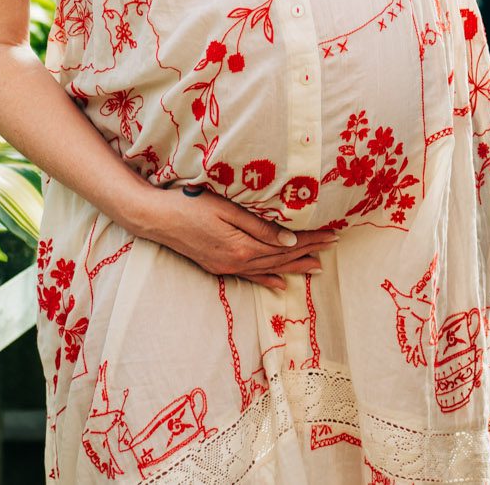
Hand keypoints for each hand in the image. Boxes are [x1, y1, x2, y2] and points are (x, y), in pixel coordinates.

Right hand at [132, 185, 335, 289]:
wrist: (156, 218)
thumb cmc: (191, 205)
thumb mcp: (227, 210)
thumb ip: (260, 227)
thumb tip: (290, 240)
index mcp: (243, 247)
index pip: (286, 244)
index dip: (310, 239)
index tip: (332, 235)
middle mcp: (237, 262)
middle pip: (281, 258)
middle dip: (309, 251)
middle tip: (333, 246)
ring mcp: (227, 267)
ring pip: (269, 269)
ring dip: (294, 267)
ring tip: (317, 266)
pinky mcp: (218, 266)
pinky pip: (250, 276)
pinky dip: (268, 279)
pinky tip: (281, 283)